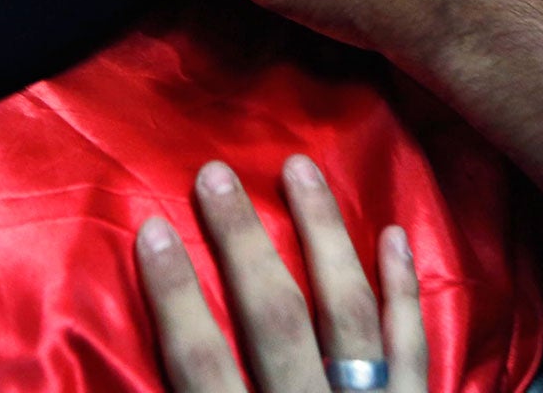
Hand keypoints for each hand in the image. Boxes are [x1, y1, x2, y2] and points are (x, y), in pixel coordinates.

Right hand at [137, 156, 426, 392]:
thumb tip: (129, 375)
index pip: (201, 363)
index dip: (175, 296)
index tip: (152, 230)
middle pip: (275, 319)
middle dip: (243, 242)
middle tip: (215, 175)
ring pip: (350, 313)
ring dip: (323, 236)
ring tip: (299, 170)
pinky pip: (413, 348)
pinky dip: (403, 291)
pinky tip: (393, 236)